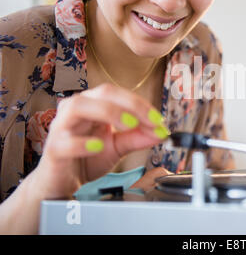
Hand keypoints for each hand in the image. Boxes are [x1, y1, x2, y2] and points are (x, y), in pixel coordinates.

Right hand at [32, 83, 169, 199]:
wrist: (62, 182)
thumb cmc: (85, 158)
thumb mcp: (117, 146)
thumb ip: (137, 138)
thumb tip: (161, 132)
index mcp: (92, 103)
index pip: (119, 94)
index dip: (141, 104)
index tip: (159, 120)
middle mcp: (75, 108)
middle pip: (103, 93)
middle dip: (132, 105)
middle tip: (151, 122)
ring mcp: (61, 127)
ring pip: (80, 107)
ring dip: (109, 113)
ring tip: (129, 126)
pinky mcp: (54, 148)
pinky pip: (66, 141)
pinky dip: (84, 143)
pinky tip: (99, 147)